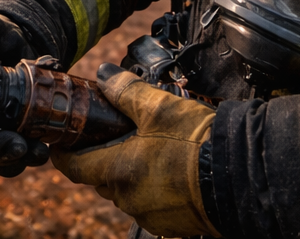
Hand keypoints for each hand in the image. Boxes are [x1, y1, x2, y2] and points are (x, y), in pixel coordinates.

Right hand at [0, 11, 47, 175]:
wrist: (13, 38)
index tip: (0, 142)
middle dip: (1, 154)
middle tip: (24, 149)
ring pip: (0, 155)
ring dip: (21, 157)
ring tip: (40, 152)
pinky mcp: (11, 129)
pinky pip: (20, 147)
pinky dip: (36, 146)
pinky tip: (52, 141)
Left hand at [51, 65, 216, 237]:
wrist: (238, 175)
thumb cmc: (197, 142)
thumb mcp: (158, 106)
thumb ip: (125, 91)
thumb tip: (104, 75)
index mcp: (118, 171)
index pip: (73, 167)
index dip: (63, 153)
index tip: (62, 142)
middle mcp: (128, 199)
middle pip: (100, 179)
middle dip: (101, 159)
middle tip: (113, 136)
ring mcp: (149, 215)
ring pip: (125, 192)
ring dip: (128, 173)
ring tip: (148, 149)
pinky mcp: (170, 224)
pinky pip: (148, 204)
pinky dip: (150, 188)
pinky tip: (168, 169)